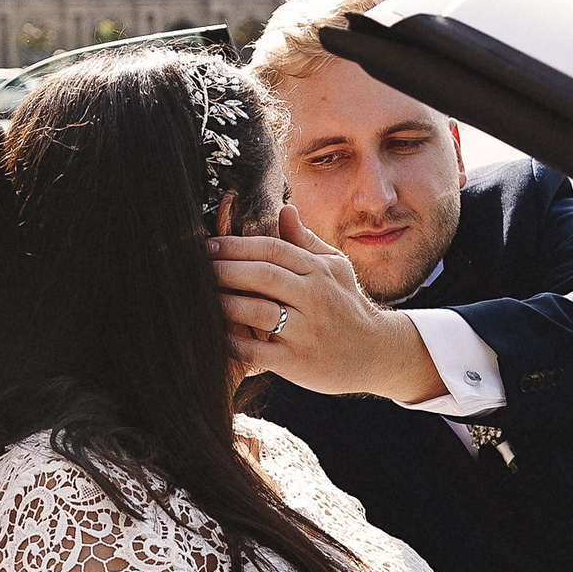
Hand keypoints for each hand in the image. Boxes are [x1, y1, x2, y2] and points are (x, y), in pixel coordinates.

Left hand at [214, 205, 443, 402]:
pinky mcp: (298, 362)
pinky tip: (214, 334)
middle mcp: (315, 298)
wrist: (376, 353)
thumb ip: (306, 241)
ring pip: (257, 312)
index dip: (237, 245)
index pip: (273, 250)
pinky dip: (232, 342)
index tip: (208, 245)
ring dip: (224, 303)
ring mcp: (306, 331)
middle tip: (196, 267)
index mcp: (319, 271)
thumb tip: (284, 209)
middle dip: (224, 269)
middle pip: (262, 276)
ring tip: (199, 298)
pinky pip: (257, 351)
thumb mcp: (336, 268)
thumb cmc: (348, 306)